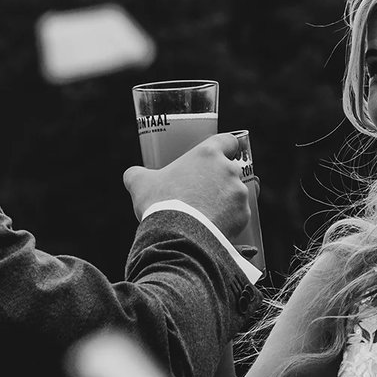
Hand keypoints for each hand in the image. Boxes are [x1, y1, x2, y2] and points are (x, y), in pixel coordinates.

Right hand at [124, 134, 249, 239]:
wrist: (178, 236)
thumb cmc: (160, 203)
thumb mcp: (140, 184)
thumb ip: (137, 174)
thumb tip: (132, 174)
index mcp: (208, 154)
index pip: (228, 141)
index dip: (224, 148)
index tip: (216, 158)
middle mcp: (229, 169)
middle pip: (232, 169)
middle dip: (221, 179)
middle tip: (203, 192)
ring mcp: (239, 193)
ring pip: (236, 193)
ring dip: (226, 201)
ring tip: (207, 214)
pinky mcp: (244, 215)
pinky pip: (239, 215)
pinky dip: (230, 220)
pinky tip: (214, 228)